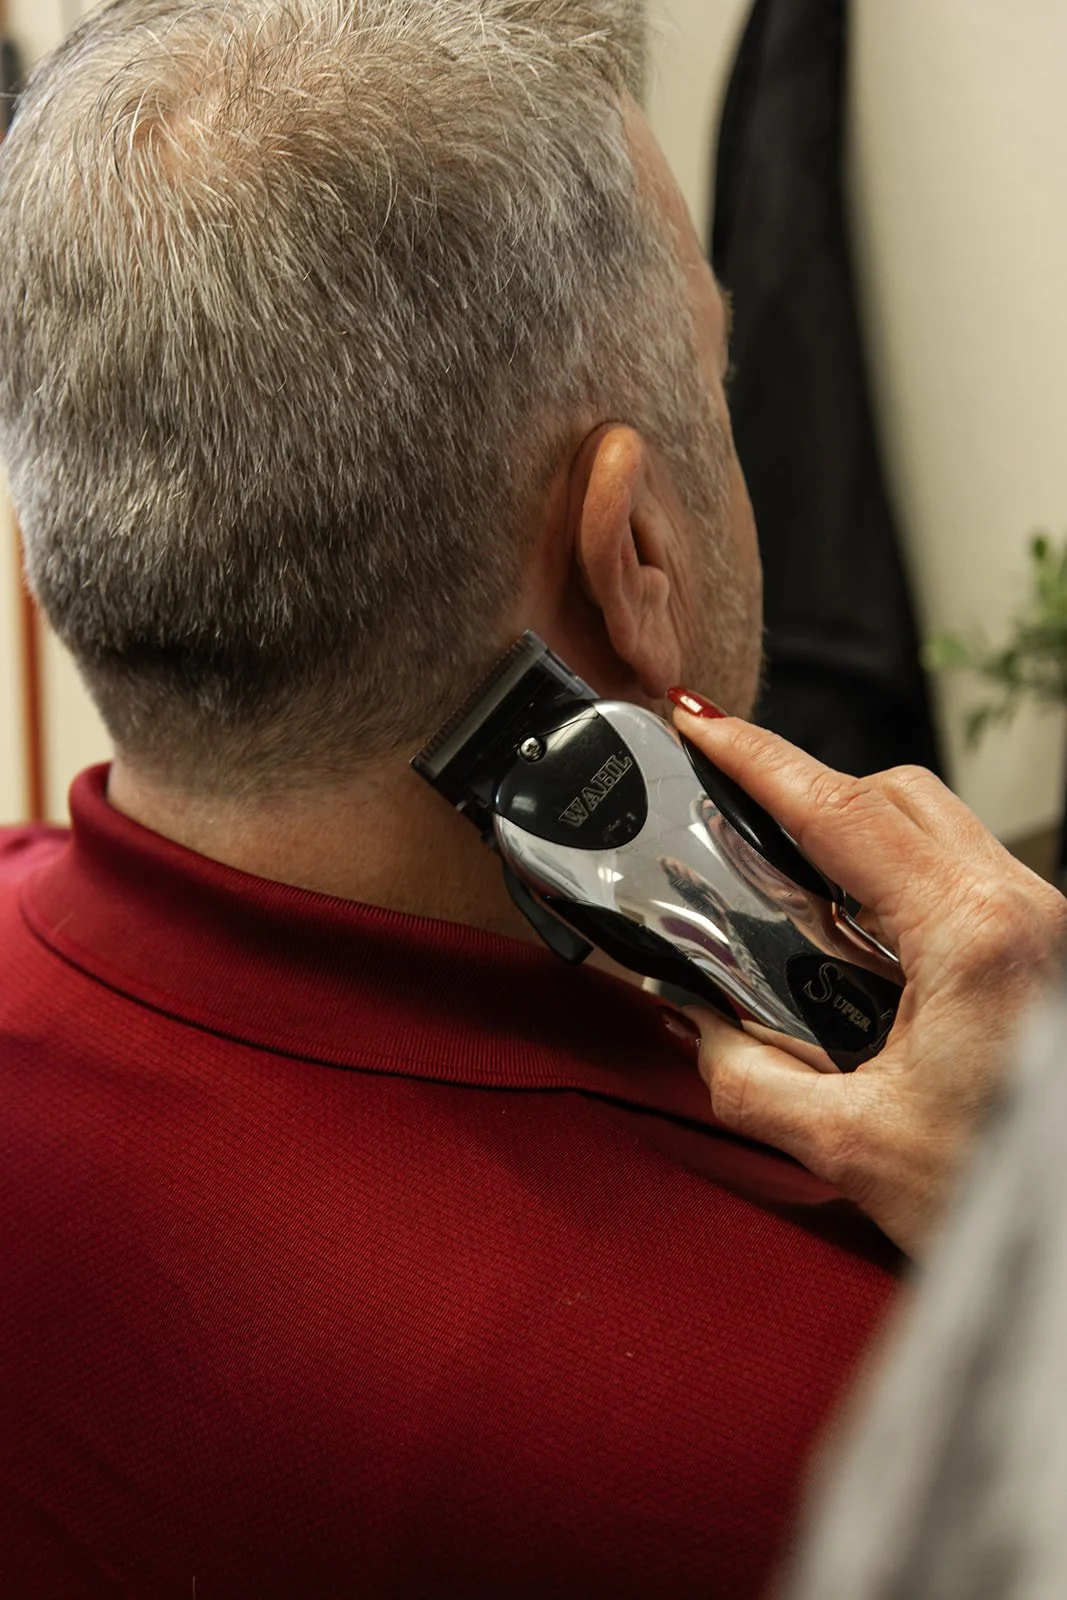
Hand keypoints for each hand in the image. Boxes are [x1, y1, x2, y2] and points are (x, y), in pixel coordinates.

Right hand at [672, 705, 1066, 1256]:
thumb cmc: (1008, 1200)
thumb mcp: (852, 1147)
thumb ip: (752, 1081)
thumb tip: (703, 1034)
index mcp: (977, 937)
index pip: (846, 811)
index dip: (760, 760)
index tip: (700, 724)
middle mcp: (1023, 912)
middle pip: (900, 795)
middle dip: (810, 789)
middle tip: (735, 807)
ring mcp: (1045, 929)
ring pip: (938, 829)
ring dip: (858, 836)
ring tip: (788, 878)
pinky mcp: (1045, 954)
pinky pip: (961, 878)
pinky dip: (897, 883)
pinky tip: (857, 938)